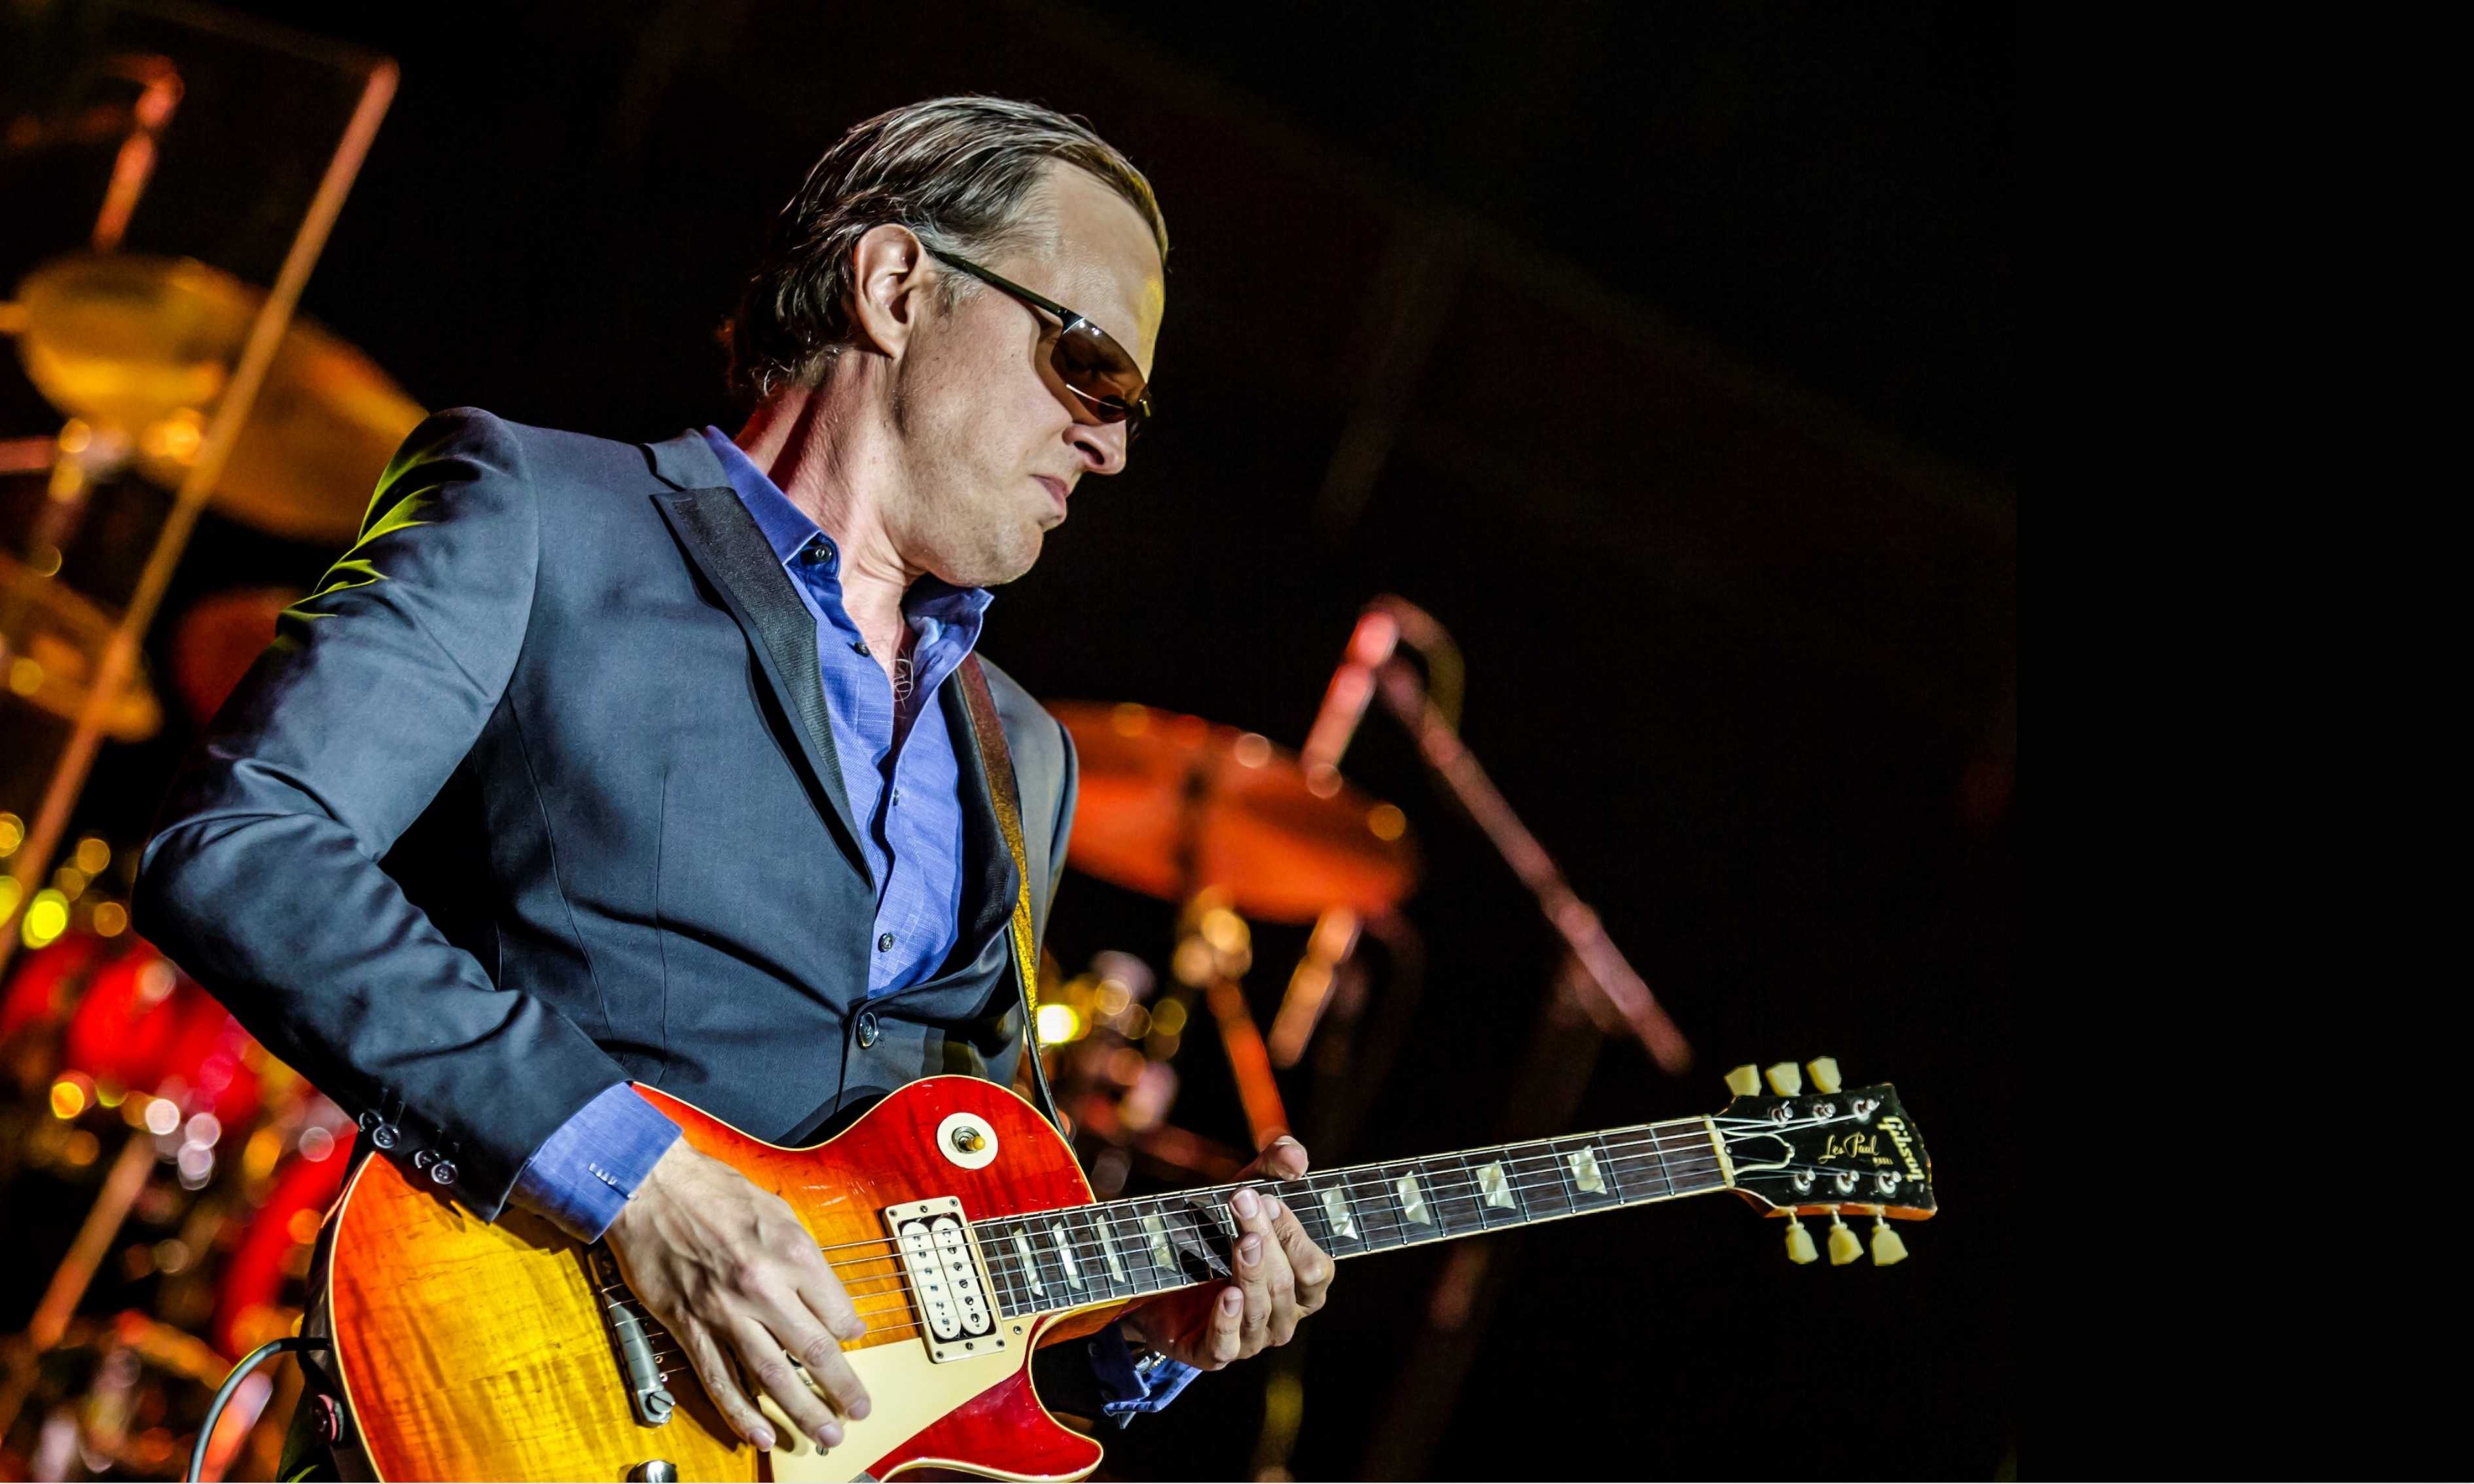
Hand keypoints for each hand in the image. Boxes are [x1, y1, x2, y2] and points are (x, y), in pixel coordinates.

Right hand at [605, 1140, 868, 1451]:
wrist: (652, 1186)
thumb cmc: (716, 1192)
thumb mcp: (780, 1213)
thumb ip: (809, 1261)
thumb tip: (835, 1306)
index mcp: (792, 1254)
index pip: (836, 1311)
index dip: (850, 1335)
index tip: (854, 1344)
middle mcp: (763, 1287)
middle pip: (812, 1351)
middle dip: (841, 1388)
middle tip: (858, 1413)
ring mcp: (724, 1311)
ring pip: (770, 1375)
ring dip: (801, 1411)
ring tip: (824, 1435)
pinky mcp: (689, 1325)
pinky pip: (719, 1378)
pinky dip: (741, 1412)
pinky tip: (760, 1434)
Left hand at [1121, 1136, 1333, 1369]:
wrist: (1157, 1271)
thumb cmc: (1216, 1230)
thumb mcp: (1246, 1190)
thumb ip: (1274, 1167)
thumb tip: (1296, 1158)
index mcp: (1301, 1285)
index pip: (1316, 1268)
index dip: (1296, 1235)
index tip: (1268, 1199)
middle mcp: (1282, 1316)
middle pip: (1285, 1284)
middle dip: (1267, 1241)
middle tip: (1244, 1203)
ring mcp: (1251, 1338)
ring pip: (1259, 1311)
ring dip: (1251, 1273)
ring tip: (1240, 1242)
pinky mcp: (1213, 1353)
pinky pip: (1226, 1345)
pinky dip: (1227, 1322)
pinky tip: (1226, 1296)